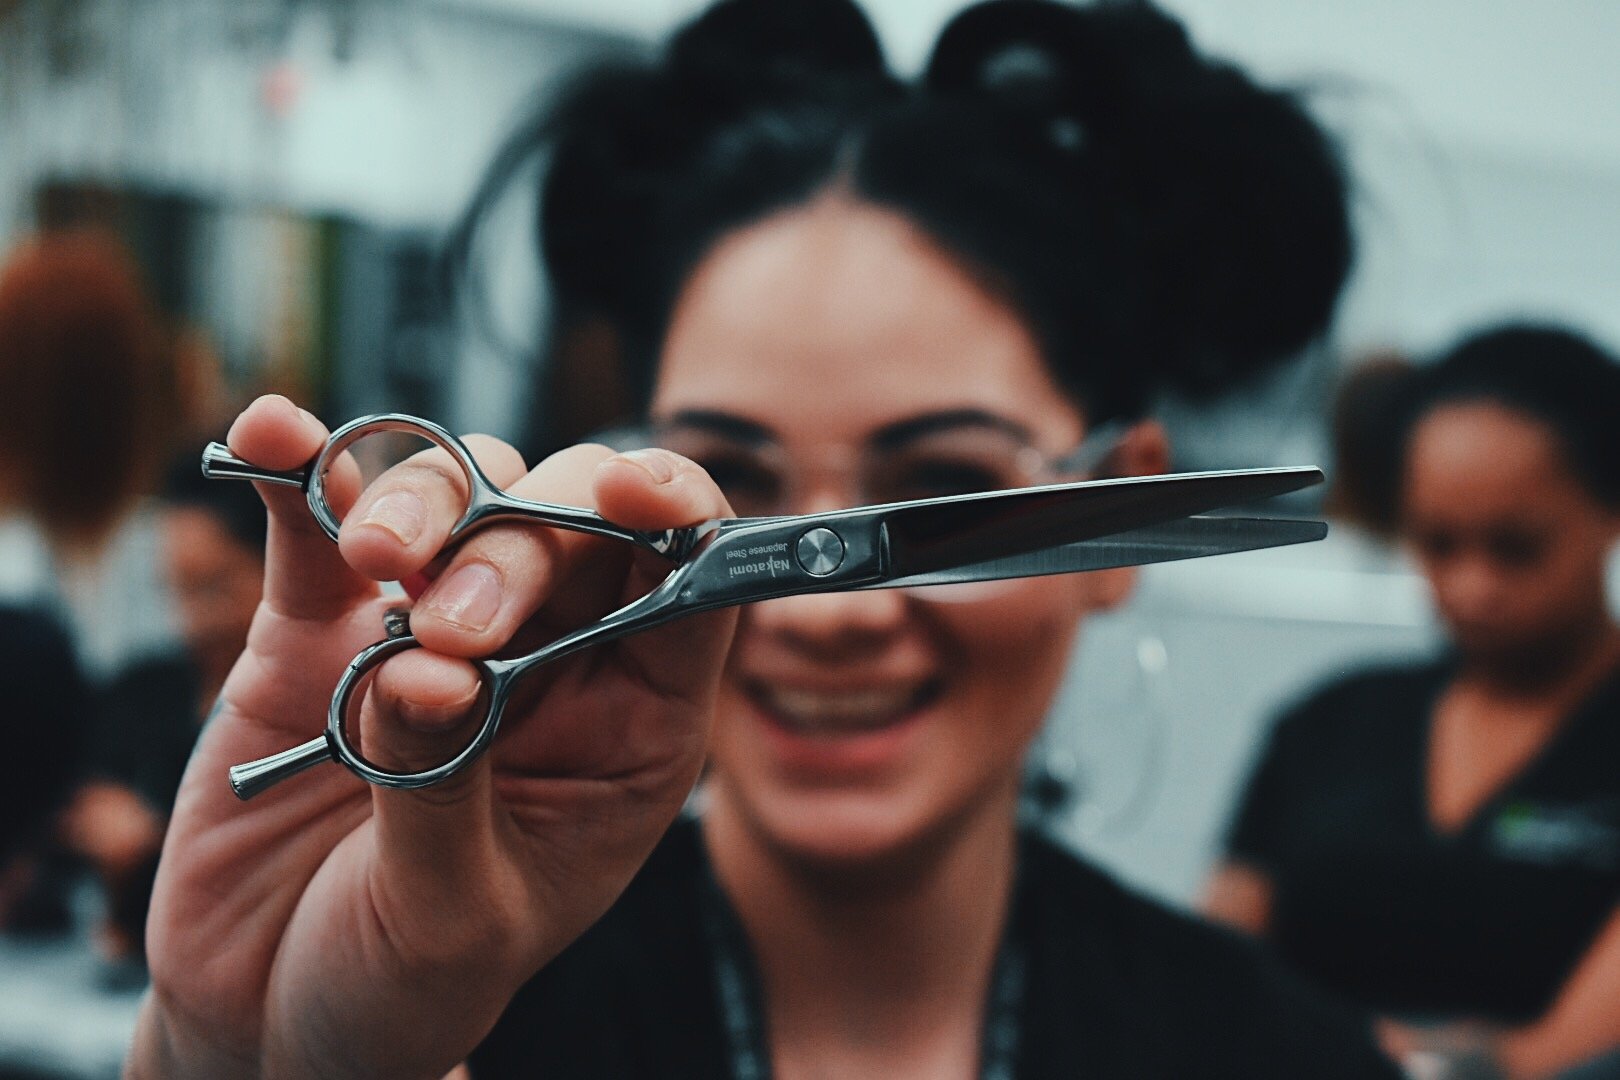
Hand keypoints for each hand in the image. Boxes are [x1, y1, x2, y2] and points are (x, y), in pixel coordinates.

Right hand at [129, 395, 736, 1078]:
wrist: (269, 1011)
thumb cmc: (403, 982)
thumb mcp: (453, 919)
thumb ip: (448, 789)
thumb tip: (429, 667)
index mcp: (632, 727)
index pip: (691, 587)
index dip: (679, 517)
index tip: (630, 493)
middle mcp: (550, 657)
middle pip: (571, 526)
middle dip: (519, 545)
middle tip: (449, 630)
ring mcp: (431, 626)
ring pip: (461, 498)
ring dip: (422, 503)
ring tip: (373, 566)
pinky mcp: (322, 625)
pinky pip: (319, 523)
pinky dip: (301, 471)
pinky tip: (272, 438)